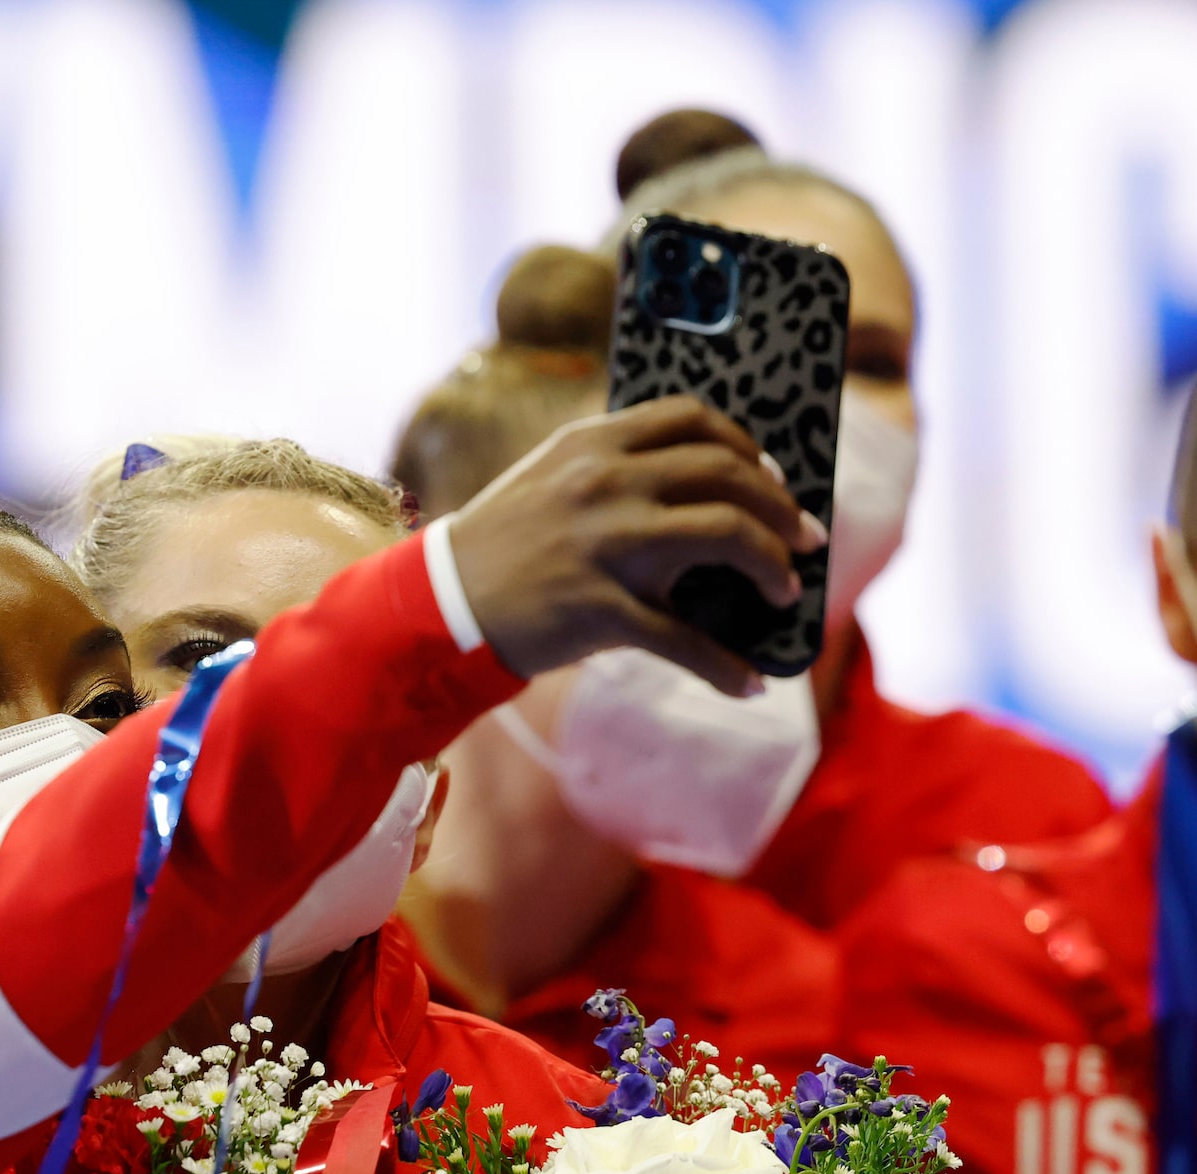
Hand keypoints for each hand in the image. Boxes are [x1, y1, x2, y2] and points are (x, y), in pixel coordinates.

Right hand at [445, 396, 827, 697]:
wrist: (438, 606)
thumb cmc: (498, 548)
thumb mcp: (548, 481)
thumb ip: (611, 468)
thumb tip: (697, 486)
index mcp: (592, 443)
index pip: (694, 420)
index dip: (748, 447)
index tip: (773, 476)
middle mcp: (604, 482)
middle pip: (727, 476)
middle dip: (781, 508)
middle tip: (806, 539)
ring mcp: (604, 544)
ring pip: (725, 536)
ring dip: (772, 565)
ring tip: (785, 590)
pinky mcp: (600, 608)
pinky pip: (684, 638)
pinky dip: (724, 666)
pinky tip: (747, 684)